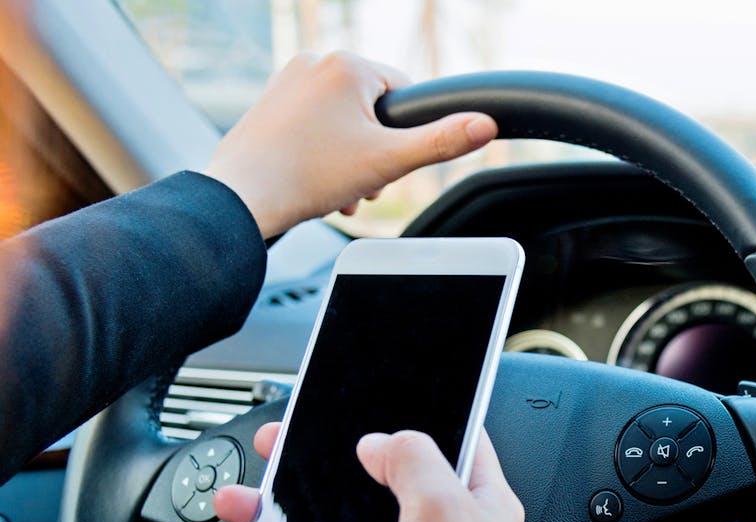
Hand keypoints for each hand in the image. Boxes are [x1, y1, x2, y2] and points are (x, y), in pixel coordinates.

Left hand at [203, 52, 497, 238]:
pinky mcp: (269, 102)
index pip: (404, 94)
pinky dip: (321, 152)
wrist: (241, 197)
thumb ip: (441, 141)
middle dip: (374, 150)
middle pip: (372, 109)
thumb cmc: (308, 176)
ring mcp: (287, 80)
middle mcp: (314, 62)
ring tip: (336, 187)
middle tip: (360, 182)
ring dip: (350, 157)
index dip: (402, 135)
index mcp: (347, 65)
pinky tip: (313, 180)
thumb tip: (486, 125)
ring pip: (343, 119)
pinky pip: (314, 123)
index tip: (385, 161)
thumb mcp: (389, 162)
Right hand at [207, 424, 542, 521]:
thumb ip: (415, 460)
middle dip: (321, 465)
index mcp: (475, 501)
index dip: (410, 415)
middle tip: (280, 447)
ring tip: (241, 503)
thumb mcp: (445, 511)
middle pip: (374, 483)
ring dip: (282, 517)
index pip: (451, 438)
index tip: (365, 399)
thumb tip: (382, 439)